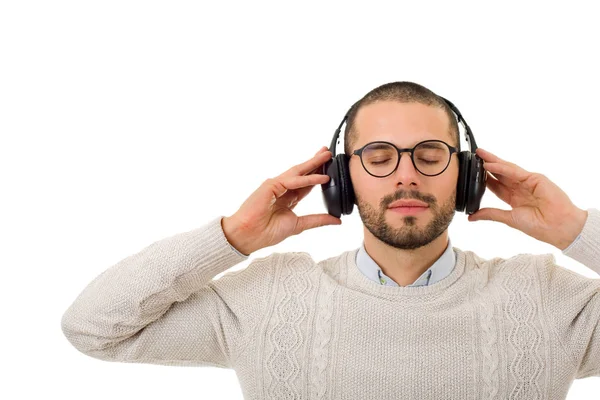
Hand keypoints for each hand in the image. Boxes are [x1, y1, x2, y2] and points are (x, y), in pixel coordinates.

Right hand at [222, 146, 341, 254]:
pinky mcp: (271, 185)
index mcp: (287, 199)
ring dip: (313, 164)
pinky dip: (307, 179)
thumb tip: (337, 220)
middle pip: (303, 173)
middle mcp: (282, 189)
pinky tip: (321, 178)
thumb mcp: (299, 225)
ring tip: (326, 156)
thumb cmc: (267, 232)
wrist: (248, 236)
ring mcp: (276, 186)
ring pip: (298, 172)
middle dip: (316, 163)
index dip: (318, 176)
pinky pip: (292, 180)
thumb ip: (318, 220)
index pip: (306, 184)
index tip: (330, 169)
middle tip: (328, 153)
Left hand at [467, 148, 587, 249]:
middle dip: (487, 165)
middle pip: (500, 174)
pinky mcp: (535, 178)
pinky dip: (501, 168)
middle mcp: (520, 188)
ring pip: (506, 169)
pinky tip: (489, 165)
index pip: (496, 186)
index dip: (484, 179)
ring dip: (493, 161)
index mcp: (515, 199)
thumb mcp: (509, 219)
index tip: (471, 173)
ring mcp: (528, 182)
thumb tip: (471, 217)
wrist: (558, 227)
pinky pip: (514, 171)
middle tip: (474, 156)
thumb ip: (491, 214)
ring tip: (480, 154)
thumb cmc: (539, 226)